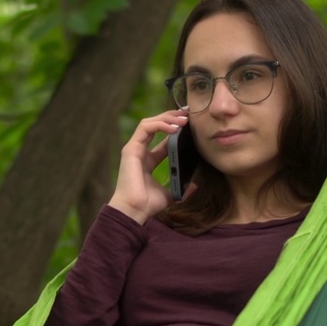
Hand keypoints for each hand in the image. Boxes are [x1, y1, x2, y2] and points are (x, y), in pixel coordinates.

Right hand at [107, 110, 188, 224]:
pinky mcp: (131, 148)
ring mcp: (134, 149)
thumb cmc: (148, 205)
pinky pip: (145, 128)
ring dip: (167, 118)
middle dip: (173, 117)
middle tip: (189, 115)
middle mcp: (140, 152)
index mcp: (148, 161)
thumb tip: (195, 185)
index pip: (164, 139)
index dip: (177, 130)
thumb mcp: (171, 194)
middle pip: (156, 126)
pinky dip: (160, 124)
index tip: (192, 126)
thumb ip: (182, 187)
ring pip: (150, 122)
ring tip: (183, 120)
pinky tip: (174, 128)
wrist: (135, 210)